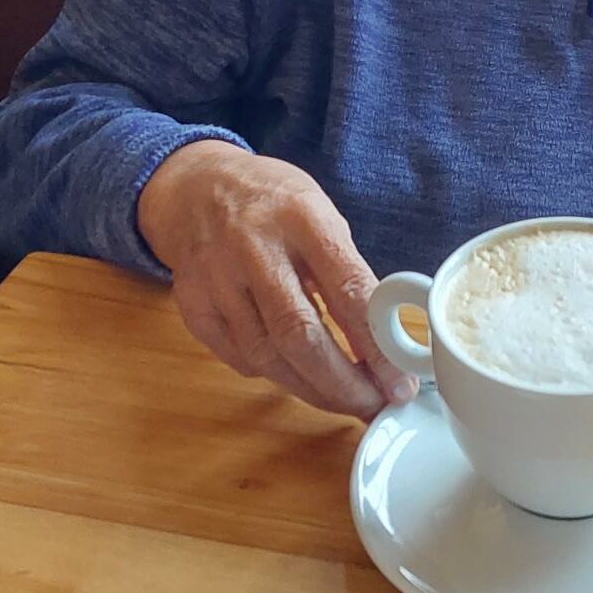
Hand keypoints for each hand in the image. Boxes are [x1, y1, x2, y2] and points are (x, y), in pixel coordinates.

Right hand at [137, 141, 414, 419]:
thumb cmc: (274, 204)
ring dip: (312, 390)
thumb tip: (387, 343)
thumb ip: (349, 272)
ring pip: (268, 356)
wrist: (196, 186)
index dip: (377, 348)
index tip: (399, 383)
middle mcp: (254, 247)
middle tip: (373, 406)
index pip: (348, 292)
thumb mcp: (321, 216)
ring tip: (343, 400)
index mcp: (302, 218)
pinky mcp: (193, 304)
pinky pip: (239, 358)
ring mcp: (216, 278)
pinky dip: (273, 374)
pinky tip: (294, 372)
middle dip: (344, 385)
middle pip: (301, 336)